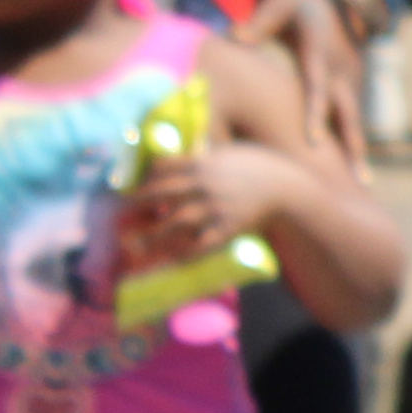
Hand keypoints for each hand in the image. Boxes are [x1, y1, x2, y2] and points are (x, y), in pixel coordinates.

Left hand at [119, 137, 304, 272]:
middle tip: (123, 214)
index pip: (163, 168)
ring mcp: (214, 208)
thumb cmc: (262, 165)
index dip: (147, 178)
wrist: (288, 187)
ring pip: (175, 221)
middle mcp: (203, 185)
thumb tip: (188, 157)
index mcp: (203, 163)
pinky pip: (200, 243)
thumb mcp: (231, 152)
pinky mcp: (226, 227)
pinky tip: (169, 261)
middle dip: (139, 204)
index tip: (136, 187)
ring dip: (153, 233)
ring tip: (135, 244)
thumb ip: (207, 156)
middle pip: (162, 193)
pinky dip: (183, 253)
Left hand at [245, 0, 372, 166]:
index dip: (315, 115)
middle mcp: (341, 68)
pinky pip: (349, 114)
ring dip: (355, 150)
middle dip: (353, 148)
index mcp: (320, 51)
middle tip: (359, 182)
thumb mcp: (279, 3)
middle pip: (347, 114)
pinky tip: (352, 166)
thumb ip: (258, 23)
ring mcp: (350, 75)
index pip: (316, 88)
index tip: (312, 144)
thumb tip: (234, 35)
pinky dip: (351, 139)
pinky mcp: (351, 81)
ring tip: (359, 186)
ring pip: (352, 119)